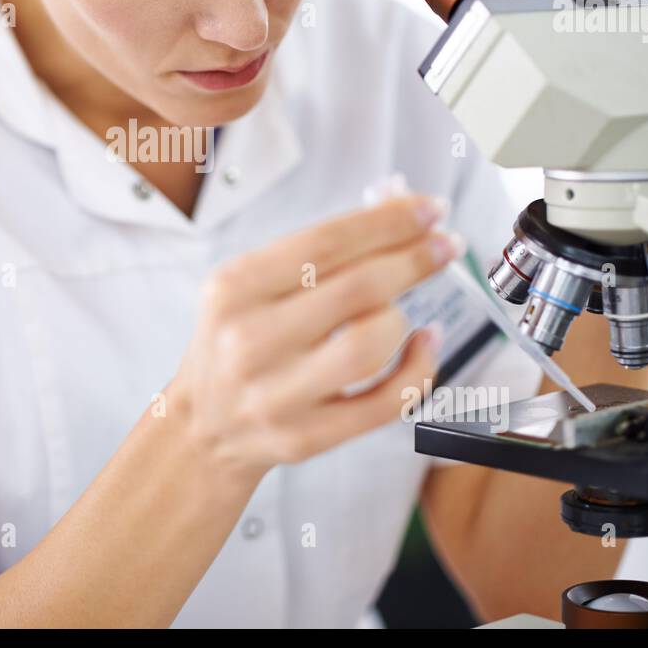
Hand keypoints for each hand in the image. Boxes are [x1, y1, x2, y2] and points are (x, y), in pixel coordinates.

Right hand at [168, 193, 461, 485]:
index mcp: (235, 289)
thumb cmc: (238, 343)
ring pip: (371, 345)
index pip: (326, 242)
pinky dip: (419, 369)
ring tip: (403, 309)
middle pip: (358, 289)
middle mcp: (250, 340)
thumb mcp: (253, 286)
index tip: (430, 209)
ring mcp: (276, 395)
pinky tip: (423, 344)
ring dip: (403, 319)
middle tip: (447, 243)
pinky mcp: (305, 438)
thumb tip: (398, 209)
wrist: (201, 427)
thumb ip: (321, 250)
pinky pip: (385, 403)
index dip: (389, 222)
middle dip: (415, 259)